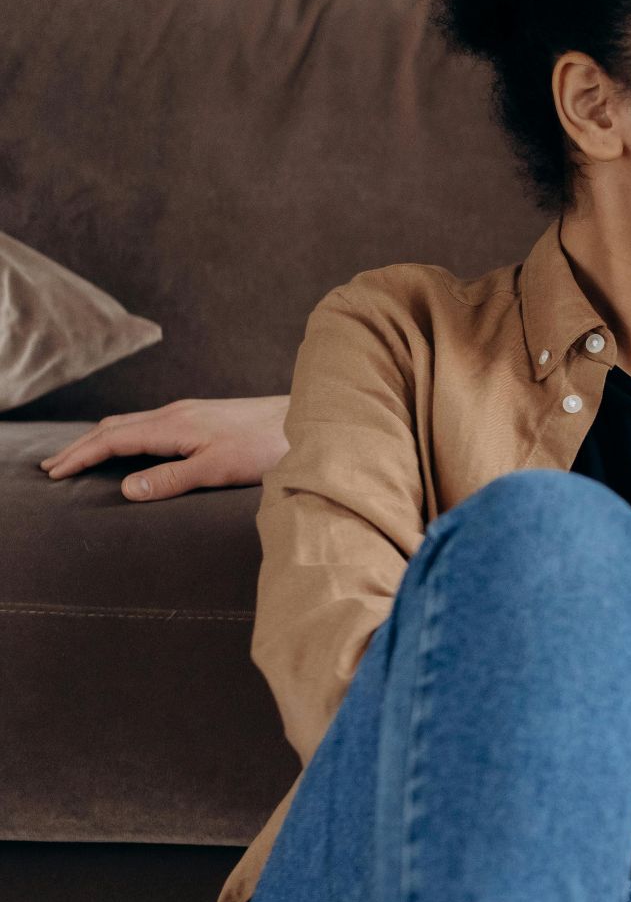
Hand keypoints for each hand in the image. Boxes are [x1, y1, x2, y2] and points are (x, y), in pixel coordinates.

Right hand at [38, 395, 290, 501]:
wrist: (307, 420)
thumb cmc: (267, 446)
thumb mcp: (218, 470)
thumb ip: (172, 480)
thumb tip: (125, 490)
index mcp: (173, 425)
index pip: (112, 439)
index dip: (81, 456)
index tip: (54, 473)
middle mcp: (176, 413)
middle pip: (115, 426)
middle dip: (81, 446)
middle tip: (51, 467)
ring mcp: (190, 412)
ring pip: (132, 422)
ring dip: (101, 439)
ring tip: (79, 456)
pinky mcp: (204, 416)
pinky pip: (150, 423)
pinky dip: (125, 435)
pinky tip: (130, 446)